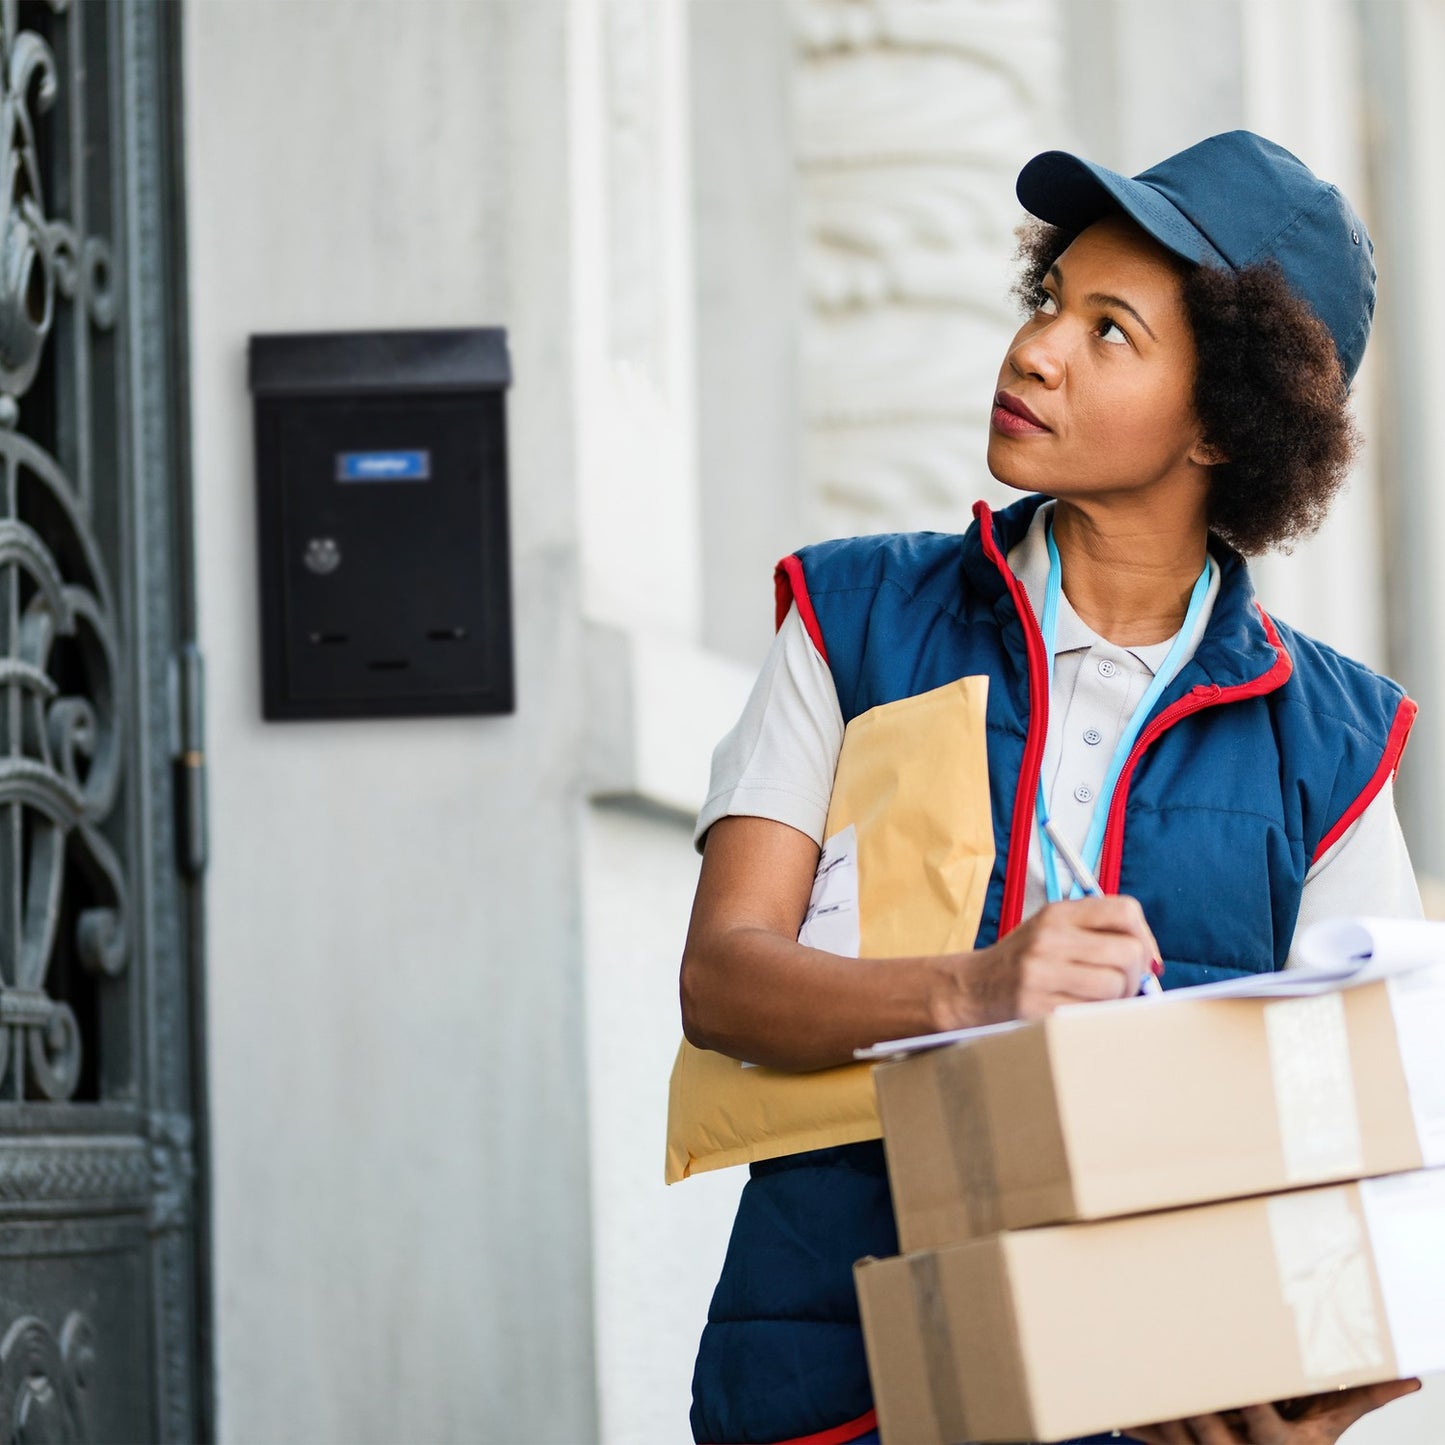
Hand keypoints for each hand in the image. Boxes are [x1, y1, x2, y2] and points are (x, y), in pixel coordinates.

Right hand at [951, 894, 1160, 1025]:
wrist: (973, 988)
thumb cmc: (1024, 961)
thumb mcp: (1052, 930)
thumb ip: (1096, 934)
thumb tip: (1151, 961)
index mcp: (1057, 914)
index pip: (1125, 911)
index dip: (1145, 937)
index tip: (1141, 956)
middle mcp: (1049, 938)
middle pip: (1128, 953)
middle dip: (1136, 976)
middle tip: (1123, 986)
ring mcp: (1040, 973)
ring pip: (1115, 986)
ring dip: (1117, 1000)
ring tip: (1098, 1000)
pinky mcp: (1037, 1007)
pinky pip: (1092, 1014)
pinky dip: (1095, 1017)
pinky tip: (1080, 1012)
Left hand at [1126, 1379, 1421, 1443]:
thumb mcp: (1331, 1432)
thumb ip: (1362, 1400)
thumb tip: (1409, 1377)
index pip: (1257, 1417)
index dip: (1242, 1396)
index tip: (1228, 1365)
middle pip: (1207, 1423)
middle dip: (1188, 1394)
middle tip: (1164, 1353)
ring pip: (1175, 1433)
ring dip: (1153, 1405)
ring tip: (1127, 1367)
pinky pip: (1155, 1442)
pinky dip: (1137, 1424)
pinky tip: (1113, 1403)